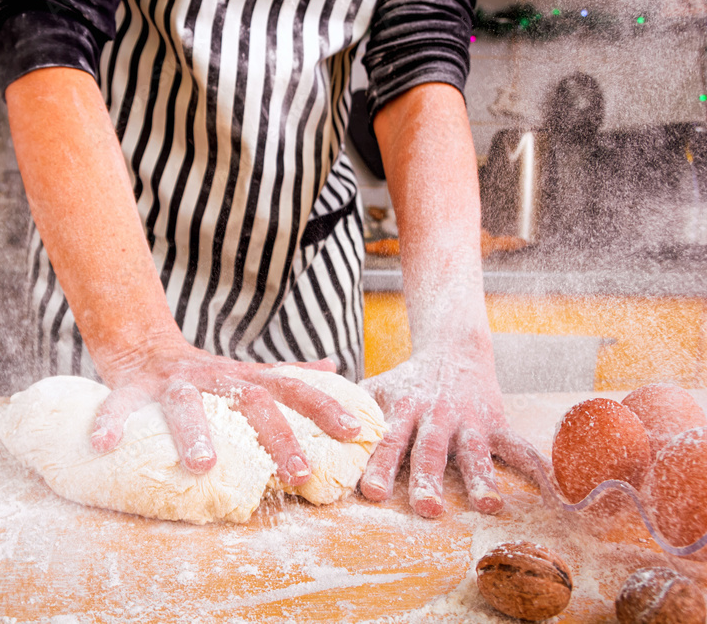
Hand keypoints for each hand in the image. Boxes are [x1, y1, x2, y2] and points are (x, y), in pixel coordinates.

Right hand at [89, 337, 361, 485]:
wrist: (143, 344)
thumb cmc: (205, 375)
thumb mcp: (247, 372)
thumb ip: (288, 372)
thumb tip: (333, 366)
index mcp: (245, 379)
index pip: (293, 389)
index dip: (324, 407)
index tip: (354, 433)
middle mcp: (215, 378)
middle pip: (252, 401)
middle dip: (278, 437)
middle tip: (300, 474)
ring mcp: (174, 382)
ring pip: (186, 404)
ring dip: (195, 432)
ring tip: (203, 466)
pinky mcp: (133, 386)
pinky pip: (120, 404)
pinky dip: (111, 422)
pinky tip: (104, 446)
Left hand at [358, 330, 542, 517]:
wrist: (452, 350)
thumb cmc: (406, 381)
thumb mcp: (376, 388)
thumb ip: (347, 409)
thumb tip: (302, 428)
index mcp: (402, 411)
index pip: (386, 441)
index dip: (377, 465)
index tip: (368, 491)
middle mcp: (436, 418)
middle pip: (430, 453)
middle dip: (428, 480)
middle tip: (426, 509)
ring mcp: (470, 422)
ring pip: (477, 454)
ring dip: (483, 479)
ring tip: (489, 506)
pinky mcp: (498, 424)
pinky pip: (521, 449)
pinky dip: (540, 469)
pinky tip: (556, 494)